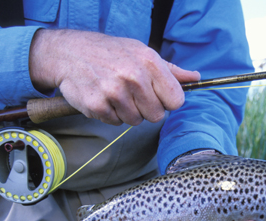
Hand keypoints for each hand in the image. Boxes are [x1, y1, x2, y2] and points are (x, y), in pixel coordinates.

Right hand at [29, 29, 199, 125]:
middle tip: (132, 94)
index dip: (167, 101)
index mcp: (149, 62)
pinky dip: (110, 114)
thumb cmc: (111, 53)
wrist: (69, 53)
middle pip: (157, 115)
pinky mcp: (97, 106)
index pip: (176, 100)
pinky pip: (115, 122)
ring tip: (116, 93)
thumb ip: (170, 70)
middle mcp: (133, 77)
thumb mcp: (142, 53)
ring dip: (127, 112)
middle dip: (147, 109)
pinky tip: (103, 97)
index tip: (157, 95)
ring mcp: (114, 92)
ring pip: (136, 121)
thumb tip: (196, 78)